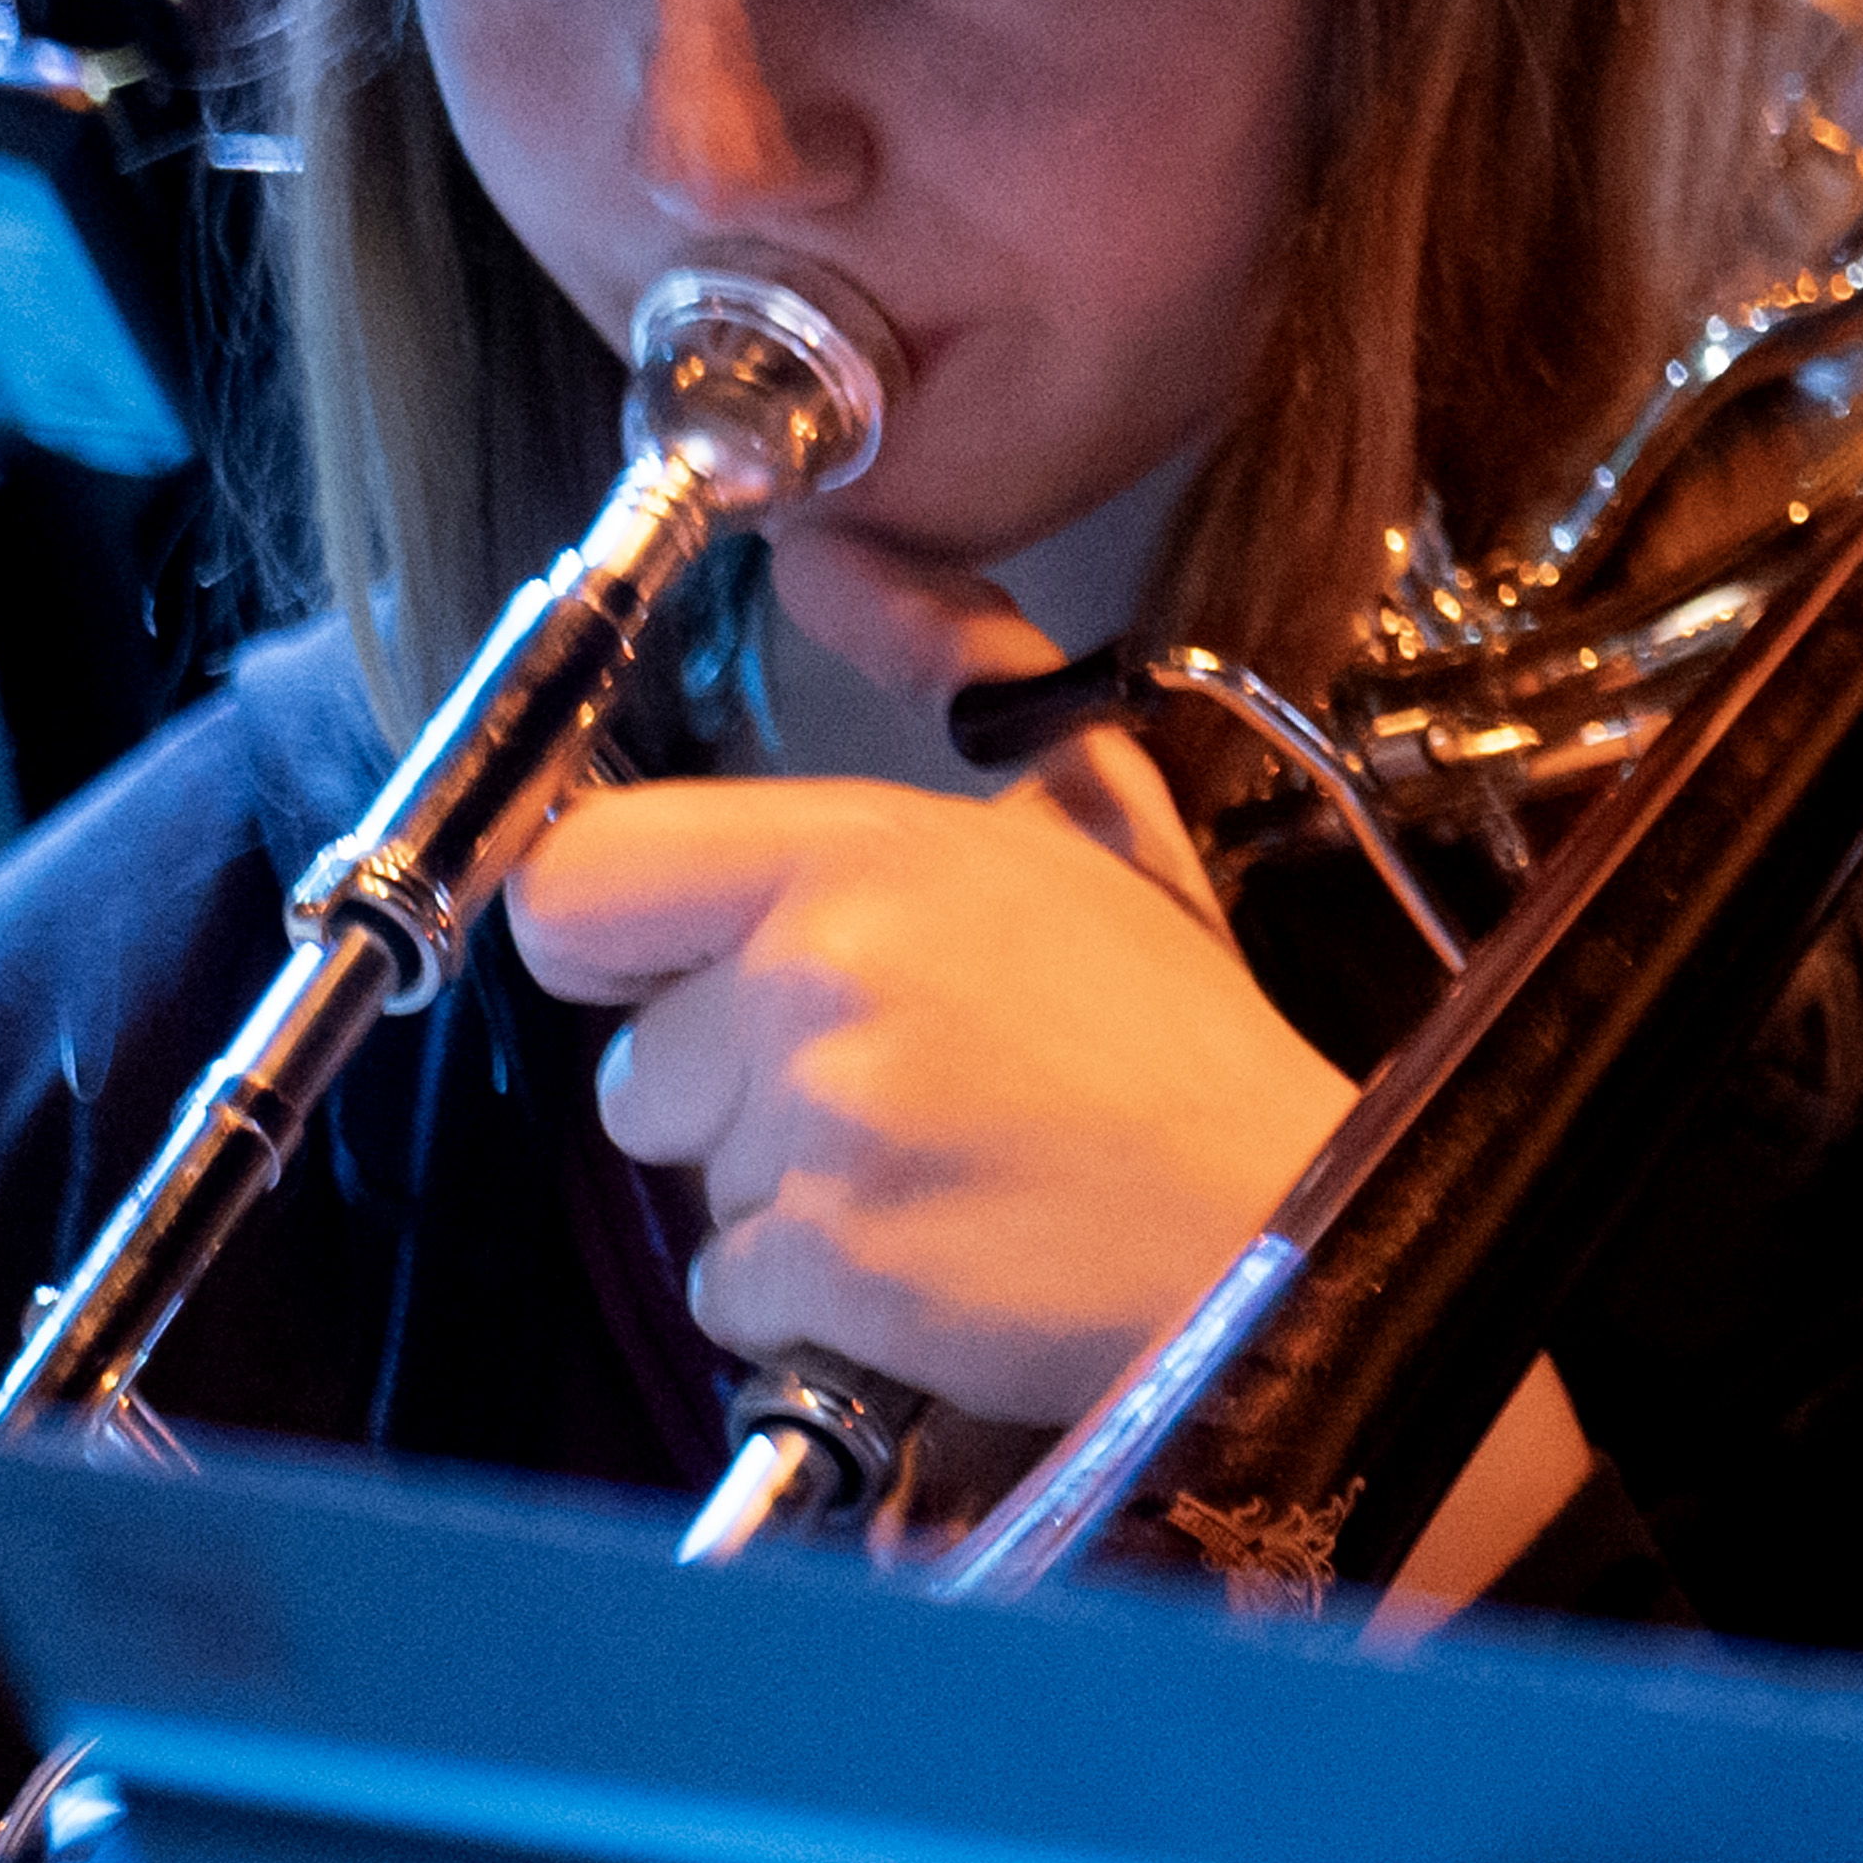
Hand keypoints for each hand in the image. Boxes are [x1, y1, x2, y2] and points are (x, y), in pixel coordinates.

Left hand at [506, 730, 1353, 1424]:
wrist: (1283, 1229)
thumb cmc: (1177, 1039)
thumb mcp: (1090, 805)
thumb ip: (952, 656)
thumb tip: (824, 551)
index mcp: (857, 853)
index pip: (579, 880)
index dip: (605, 936)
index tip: (665, 972)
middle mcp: (816, 978)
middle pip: (637, 1072)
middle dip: (732, 1101)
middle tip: (882, 1096)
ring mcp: (821, 1132)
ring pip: (696, 1191)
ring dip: (786, 1206)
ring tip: (934, 1178)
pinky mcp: (836, 1274)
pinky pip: (737, 1300)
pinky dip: (814, 1311)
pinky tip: (934, 1264)